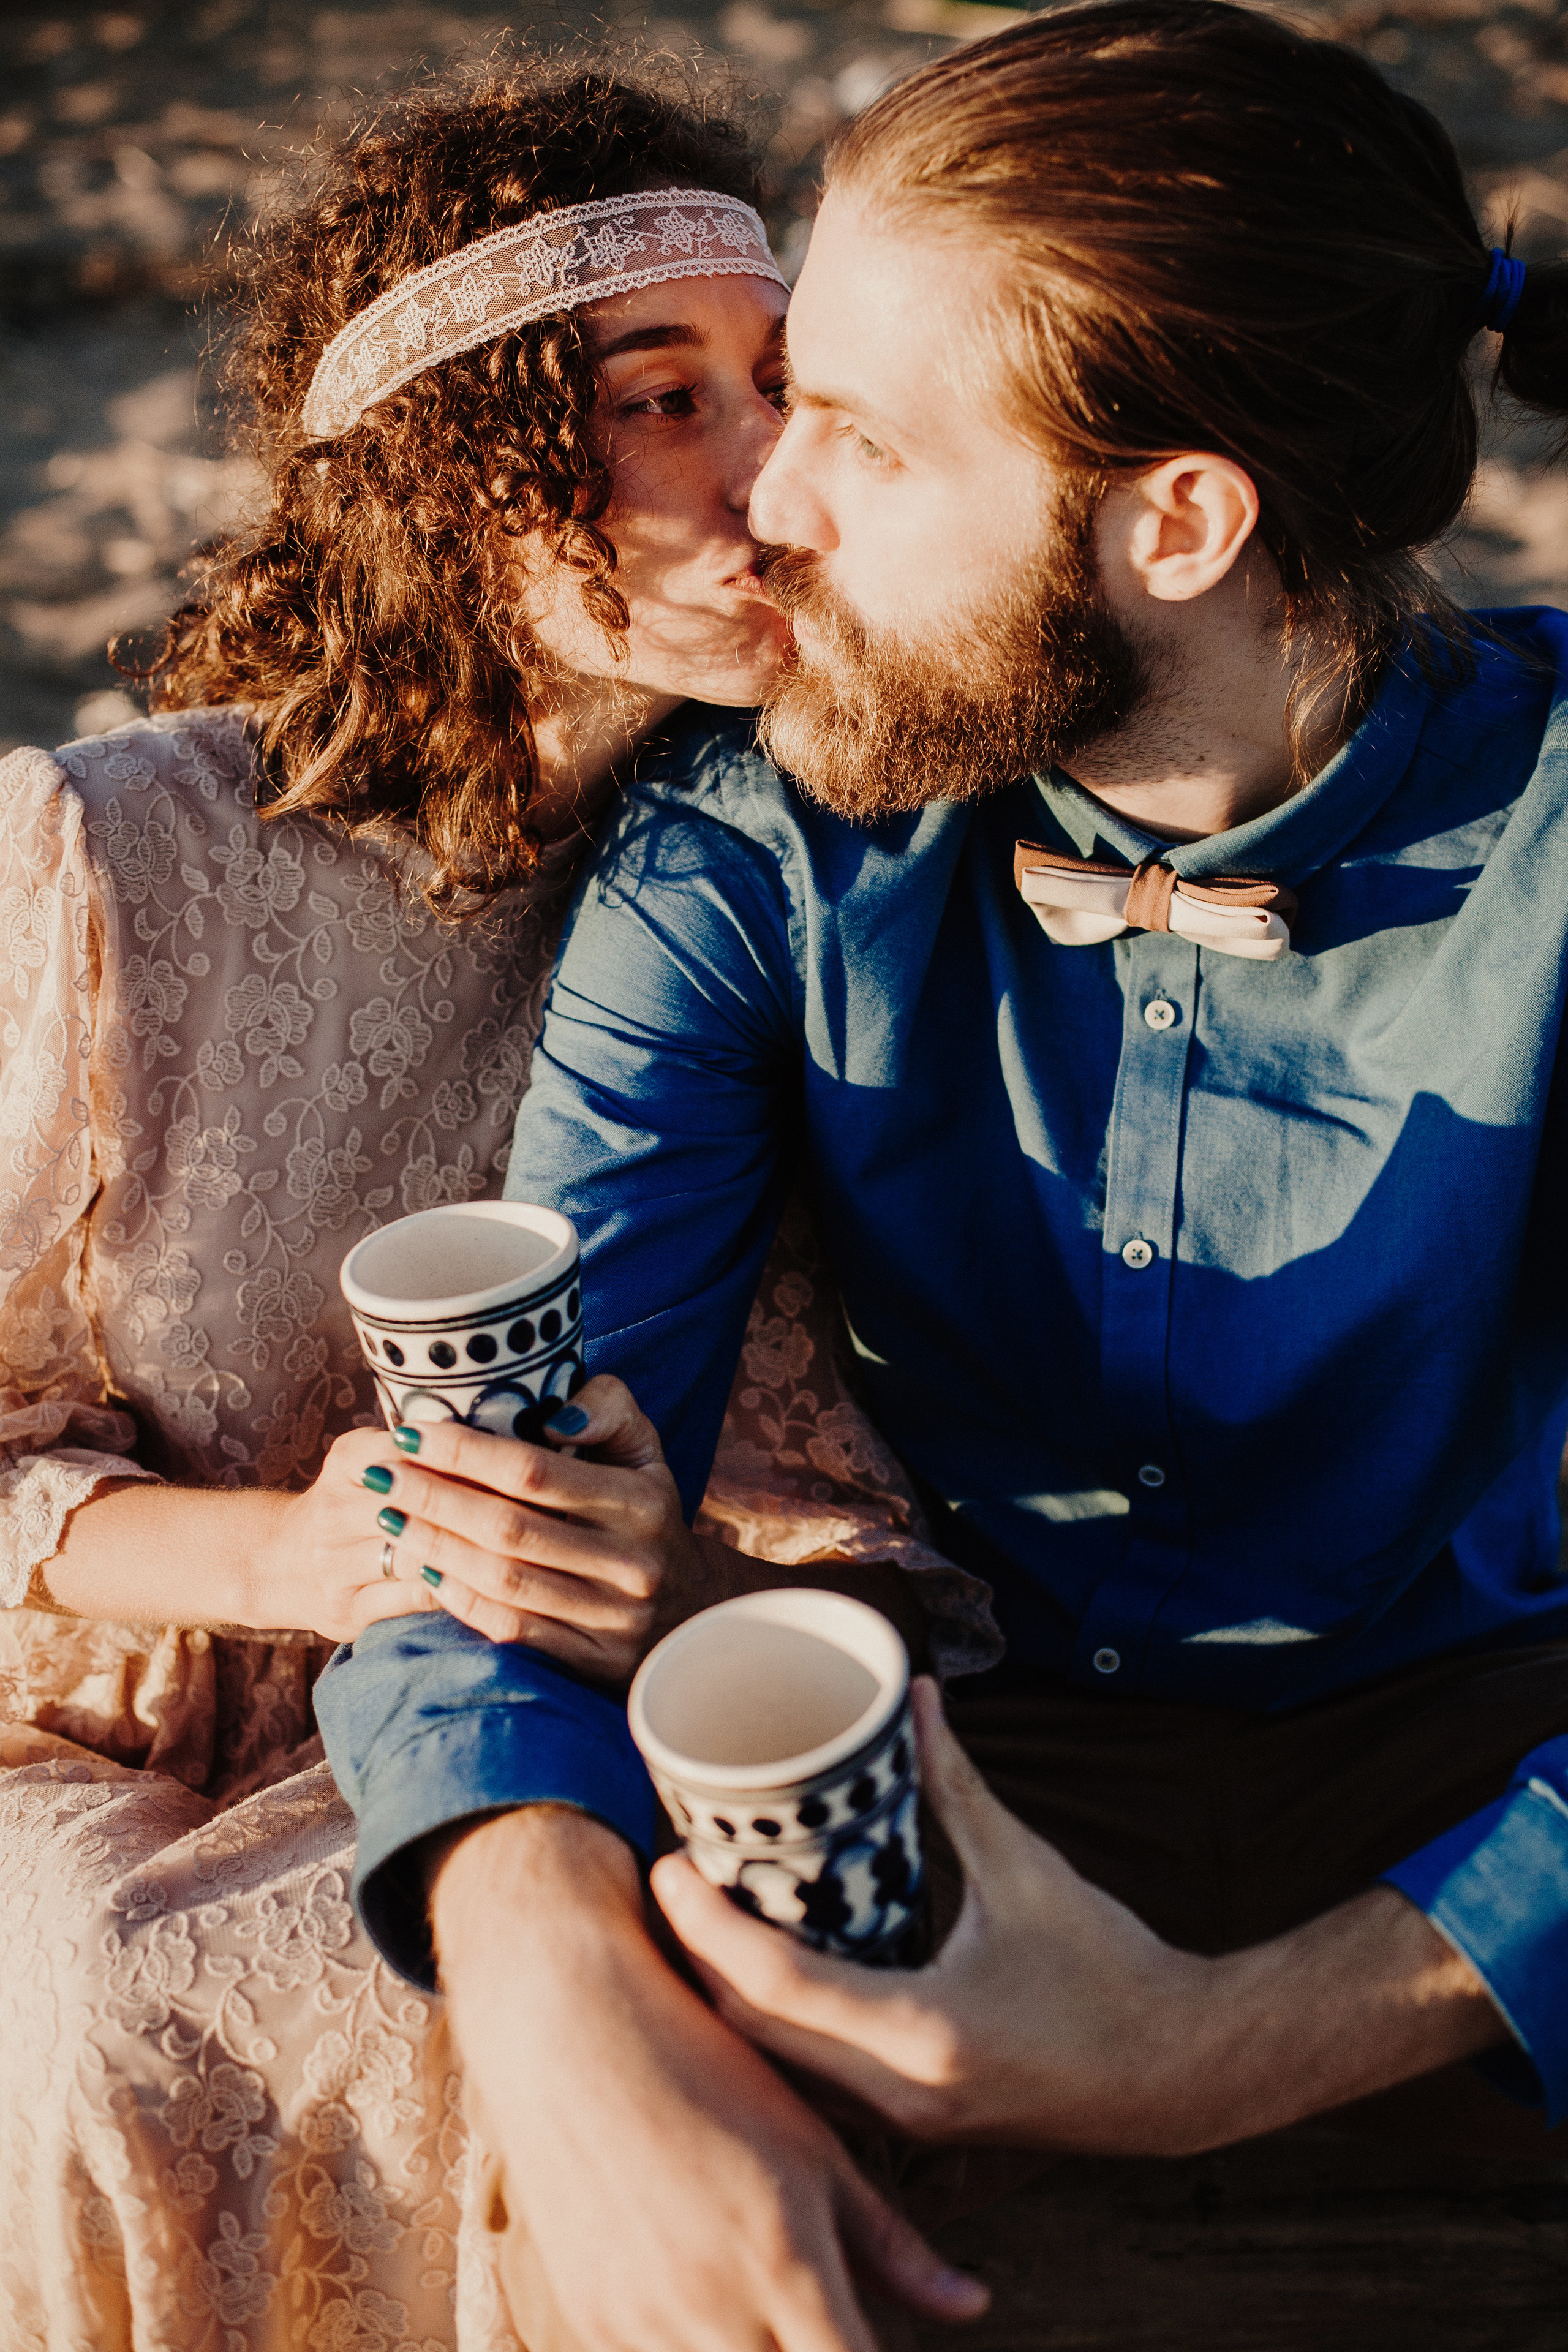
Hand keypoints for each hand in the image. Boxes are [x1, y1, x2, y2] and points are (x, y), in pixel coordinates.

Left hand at [327, 1376, 744, 1677]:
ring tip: (388, 1514)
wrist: (692, 1608)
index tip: (411, 1432)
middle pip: (507, 1528)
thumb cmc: (647, 1512)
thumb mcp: (645, 1449)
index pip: (534, 1471)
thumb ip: (608, 1406)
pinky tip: (424, 1569)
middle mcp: (631, 1564)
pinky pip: (510, 1629)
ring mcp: (613, 1620)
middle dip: (433, 1497)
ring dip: (433, 1547)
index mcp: (641, 1502)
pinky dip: (459, 1599)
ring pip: (502, 1582)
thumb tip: (551, 1415)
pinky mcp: (593, 1661)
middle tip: (381, 1474)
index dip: (465, 1452)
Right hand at [432, 1806, 988, 2351]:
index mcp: (785, 2260)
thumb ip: (891, 2241)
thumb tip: (976, 2306)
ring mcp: (642, 2320)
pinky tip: (715, 2316)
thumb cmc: (709, 2070)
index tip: (880, 2345)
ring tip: (777, 2321)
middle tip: (830, 2330)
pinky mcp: (592, 2318)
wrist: (571, 2028)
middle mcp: (713, 2306)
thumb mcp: (812, 2147)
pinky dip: (693, 2348)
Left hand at [655, 1681, 1507, 2157]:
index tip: (665, 1866)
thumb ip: (957, 1785)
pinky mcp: (918, 2127)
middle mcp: (899, 2094)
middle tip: (671, 1881)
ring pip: (779, 2071)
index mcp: (920, 2032)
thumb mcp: (1027, 1869)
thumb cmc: (1113, 1971)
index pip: (772, 1986)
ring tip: (707, 1919)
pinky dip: (779, 2030)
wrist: (1187, 2071)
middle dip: (697, 1962)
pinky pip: (818, 2085)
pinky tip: (769, 1975)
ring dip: (731, 2001)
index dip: (705, 1925)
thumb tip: (917, 1696)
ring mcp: (907, 2125)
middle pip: (753, 2036)